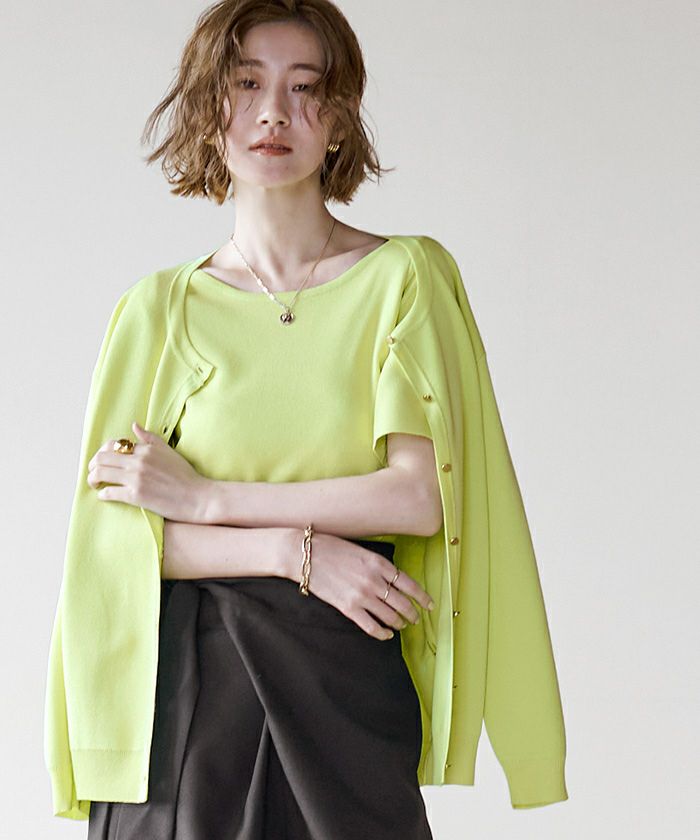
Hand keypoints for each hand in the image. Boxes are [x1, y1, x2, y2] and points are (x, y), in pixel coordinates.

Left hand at [86, 421, 212, 522]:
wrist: (198, 497)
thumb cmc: (186, 476)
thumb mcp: (169, 451)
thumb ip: (150, 439)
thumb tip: (134, 426)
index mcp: (146, 449)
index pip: (114, 444)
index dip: (103, 452)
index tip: (101, 460)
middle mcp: (139, 461)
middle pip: (102, 457)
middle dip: (92, 465)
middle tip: (92, 472)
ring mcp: (136, 478)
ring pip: (101, 473)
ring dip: (92, 479)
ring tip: (94, 484)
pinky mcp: (136, 496)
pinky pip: (109, 492)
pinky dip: (103, 494)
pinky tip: (104, 496)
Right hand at [288, 531, 434, 640]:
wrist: (305, 554)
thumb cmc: (332, 548)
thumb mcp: (361, 550)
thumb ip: (378, 565)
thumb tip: (393, 578)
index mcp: (379, 563)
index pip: (410, 584)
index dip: (423, 597)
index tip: (430, 605)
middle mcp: (374, 581)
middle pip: (403, 603)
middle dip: (413, 614)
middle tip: (416, 619)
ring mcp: (362, 595)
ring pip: (390, 616)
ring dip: (399, 623)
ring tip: (402, 626)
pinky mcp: (348, 608)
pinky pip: (371, 626)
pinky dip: (382, 633)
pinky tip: (386, 634)